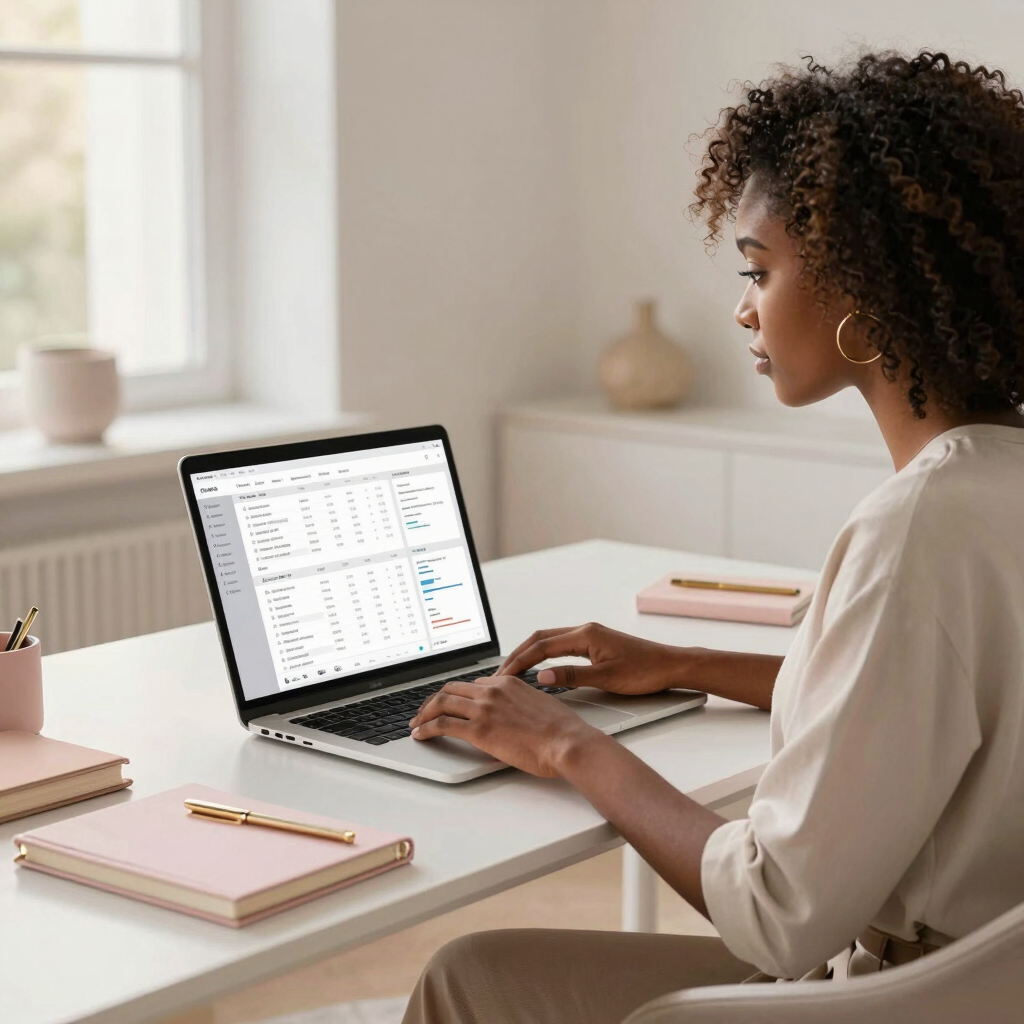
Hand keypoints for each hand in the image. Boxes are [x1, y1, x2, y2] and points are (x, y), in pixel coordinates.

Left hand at [409, 675, 601, 776]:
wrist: (567, 742)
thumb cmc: (561, 730)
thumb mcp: (539, 705)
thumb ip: (519, 704)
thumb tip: (511, 715)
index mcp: (508, 682)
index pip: (473, 684)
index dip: (457, 696)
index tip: (450, 704)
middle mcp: (493, 690)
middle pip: (452, 689)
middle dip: (434, 701)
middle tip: (425, 713)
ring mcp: (484, 708)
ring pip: (441, 703)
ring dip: (424, 714)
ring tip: (416, 724)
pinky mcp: (479, 730)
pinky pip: (442, 724)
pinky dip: (426, 728)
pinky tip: (421, 735)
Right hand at [497, 622, 692, 695]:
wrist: (670, 665)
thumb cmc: (645, 671)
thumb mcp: (606, 678)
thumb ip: (572, 677)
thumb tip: (541, 677)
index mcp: (585, 635)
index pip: (542, 646)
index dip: (520, 661)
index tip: (504, 675)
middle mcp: (585, 630)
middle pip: (540, 638)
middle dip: (518, 654)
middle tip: (501, 673)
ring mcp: (590, 635)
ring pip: (549, 640)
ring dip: (530, 653)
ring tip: (514, 670)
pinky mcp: (595, 643)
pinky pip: (561, 645)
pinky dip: (544, 654)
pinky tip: (539, 667)